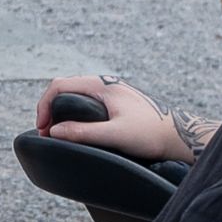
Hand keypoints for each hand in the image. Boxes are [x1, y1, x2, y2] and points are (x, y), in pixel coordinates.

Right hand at [34, 72, 190, 161]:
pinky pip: (87, 102)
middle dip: (50, 108)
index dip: (44, 105)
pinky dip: (74, 113)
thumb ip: (83, 133)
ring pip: (76, 94)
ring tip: (57, 132)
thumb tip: (54, 131)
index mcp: (103, 86)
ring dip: (61, 110)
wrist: (179, 137)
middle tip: (46, 132)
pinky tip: (76, 129)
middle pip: (65, 87)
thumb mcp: (115, 135)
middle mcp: (106, 84)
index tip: (43, 128)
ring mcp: (112, 92)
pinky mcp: (117, 102)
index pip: (60, 85)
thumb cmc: (151, 134)